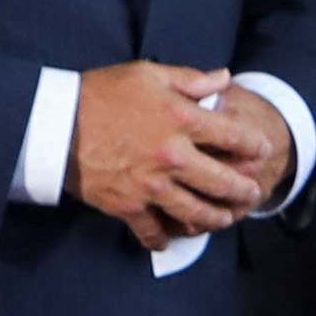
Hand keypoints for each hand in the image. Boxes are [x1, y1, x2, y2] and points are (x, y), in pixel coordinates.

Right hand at [73, 61, 282, 246]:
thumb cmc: (100, 93)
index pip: (233, 136)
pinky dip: (162, 240)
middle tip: (252, 193)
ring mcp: (151, 186)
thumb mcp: (147, 74)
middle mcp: (172, 156)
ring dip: (215, 219)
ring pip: (195, 213)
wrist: (54, 123)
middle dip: (243, 190)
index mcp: (180, 119)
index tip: (260, 149)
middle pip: (222, 182)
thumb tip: (224, 78)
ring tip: (224, 220)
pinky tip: (169, 241)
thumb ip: (190, 79)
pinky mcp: (128, 206)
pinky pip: (152, 231)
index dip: (253, 144)